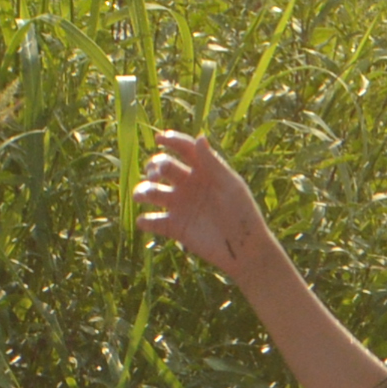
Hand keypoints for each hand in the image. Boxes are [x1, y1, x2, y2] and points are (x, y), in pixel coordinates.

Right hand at [133, 127, 271, 280]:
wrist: (243, 249)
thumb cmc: (242, 213)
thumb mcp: (230, 185)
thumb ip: (212, 163)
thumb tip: (199, 138)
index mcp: (204, 170)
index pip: (184, 149)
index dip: (171, 140)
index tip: (160, 138)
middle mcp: (188, 185)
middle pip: (163, 167)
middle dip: (155, 167)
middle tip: (157, 175)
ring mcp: (180, 206)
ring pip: (152, 192)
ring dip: (143, 190)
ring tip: (145, 195)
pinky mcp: (175, 227)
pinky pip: (153, 222)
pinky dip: (145, 221)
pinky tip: (145, 220)